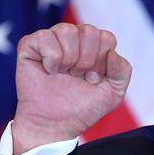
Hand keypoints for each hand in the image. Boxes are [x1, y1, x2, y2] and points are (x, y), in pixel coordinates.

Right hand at [11, 23, 131, 154]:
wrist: (55, 124)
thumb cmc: (83, 107)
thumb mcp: (114, 93)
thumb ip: (122, 71)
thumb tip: (112, 52)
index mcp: (95, 46)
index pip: (107, 37)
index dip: (102, 61)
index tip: (92, 79)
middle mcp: (74, 39)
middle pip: (89, 31)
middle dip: (87, 60)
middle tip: (78, 77)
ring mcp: (52, 39)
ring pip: (68, 30)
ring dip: (69, 59)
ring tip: (64, 74)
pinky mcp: (30, 44)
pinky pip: (45, 37)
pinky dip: (51, 59)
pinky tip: (49, 71)